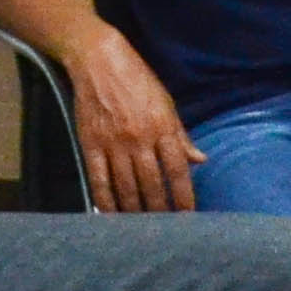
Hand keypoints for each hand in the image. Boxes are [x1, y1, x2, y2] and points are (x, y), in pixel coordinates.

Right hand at [68, 31, 201, 215]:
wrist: (98, 60)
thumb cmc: (137, 80)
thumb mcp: (166, 103)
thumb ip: (181, 135)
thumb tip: (200, 160)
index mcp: (162, 126)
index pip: (177, 170)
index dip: (184, 196)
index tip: (188, 216)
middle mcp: (139, 138)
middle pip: (152, 184)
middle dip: (160, 210)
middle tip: (165, 230)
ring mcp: (113, 142)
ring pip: (126, 187)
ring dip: (135, 211)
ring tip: (141, 227)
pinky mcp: (90, 143)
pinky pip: (99, 180)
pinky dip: (105, 201)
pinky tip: (111, 215)